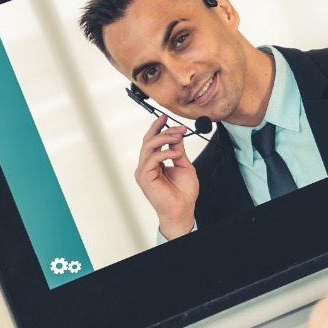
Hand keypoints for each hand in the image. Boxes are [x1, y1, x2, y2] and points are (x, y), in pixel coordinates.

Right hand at [132, 113, 199, 239]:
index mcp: (154, 163)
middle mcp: (146, 166)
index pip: (152, 141)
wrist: (182, 210)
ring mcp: (143, 171)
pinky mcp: (144, 177)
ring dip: (165, 138)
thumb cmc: (183, 193)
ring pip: (149, 146)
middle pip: (149, 141)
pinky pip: (152, 158)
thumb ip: (178, 150)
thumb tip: (177, 136)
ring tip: (179, 136)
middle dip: (163, 130)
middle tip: (179, 127)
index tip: (166, 117)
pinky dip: (166, 153)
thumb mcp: (184, 165)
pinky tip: (176, 153)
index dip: (157, 127)